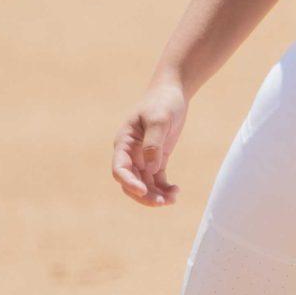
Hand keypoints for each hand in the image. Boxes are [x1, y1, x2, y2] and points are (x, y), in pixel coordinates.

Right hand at [112, 72, 187, 206]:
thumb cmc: (163, 102)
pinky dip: (164, 188)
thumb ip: (153, 143)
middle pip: (130, 182)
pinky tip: (176, 191)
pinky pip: (156, 180)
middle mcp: (130, 153)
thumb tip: (150, 169)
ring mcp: (143, 157)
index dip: (128, 182)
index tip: (143, 190)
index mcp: (124, 142)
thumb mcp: (159, 119)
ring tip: (174, 198)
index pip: (120, 168)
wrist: (172, 92)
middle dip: (145, 195)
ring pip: (144, 185)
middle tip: (163, 202)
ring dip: (156, 195)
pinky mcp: (156, 159)